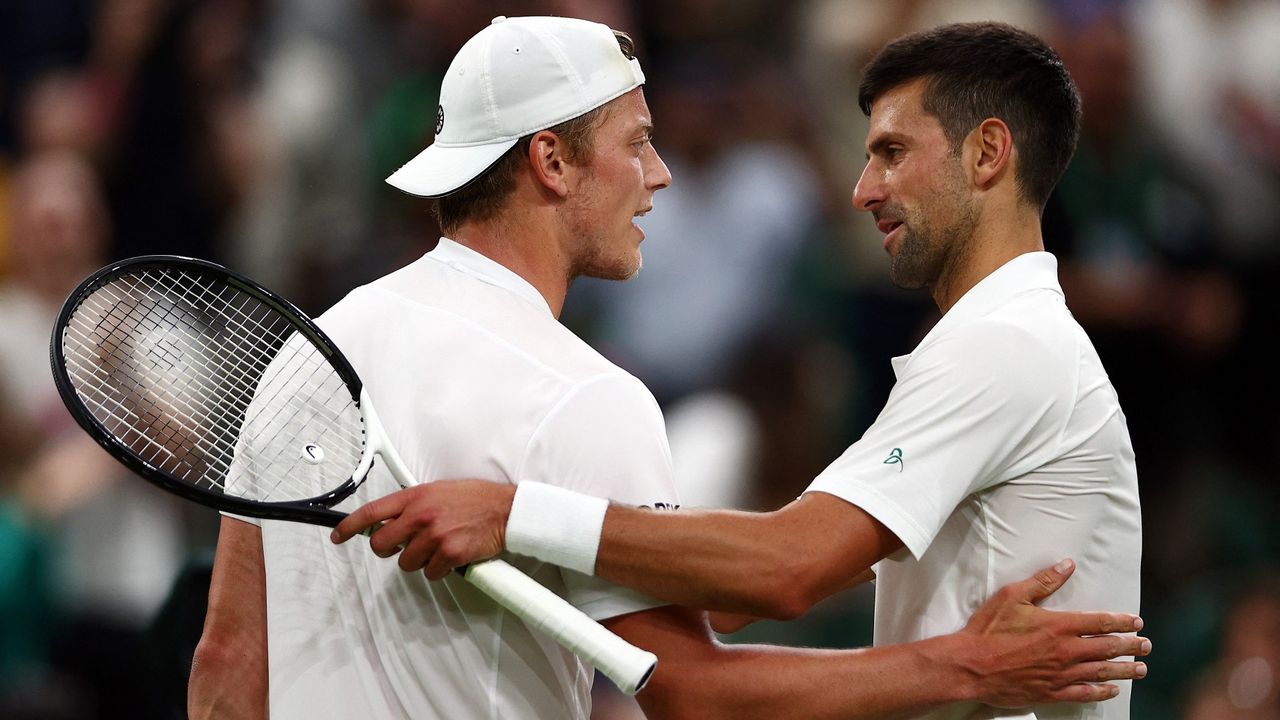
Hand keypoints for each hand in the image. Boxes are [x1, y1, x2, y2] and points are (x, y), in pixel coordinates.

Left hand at [330, 480, 515, 579]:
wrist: (506, 510)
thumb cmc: (476, 499)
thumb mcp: (438, 491)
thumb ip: (413, 504)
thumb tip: (391, 520)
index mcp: (415, 496)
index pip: (372, 512)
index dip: (350, 527)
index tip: (339, 536)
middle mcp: (421, 515)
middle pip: (381, 545)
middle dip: (389, 550)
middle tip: (405, 546)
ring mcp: (434, 536)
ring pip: (406, 563)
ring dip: (420, 561)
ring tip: (439, 547)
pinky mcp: (449, 554)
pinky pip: (431, 573)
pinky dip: (439, 570)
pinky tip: (452, 557)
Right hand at [954, 558, 1149, 706]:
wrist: (971, 666)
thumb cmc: (988, 630)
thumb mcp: (1012, 596)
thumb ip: (1043, 581)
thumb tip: (1067, 565)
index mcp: (1059, 626)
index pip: (1100, 623)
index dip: (1122, 622)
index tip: (1137, 622)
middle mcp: (1066, 651)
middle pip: (1108, 648)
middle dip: (1131, 646)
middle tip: (1146, 646)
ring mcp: (1060, 674)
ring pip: (1101, 672)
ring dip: (1124, 670)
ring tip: (1140, 669)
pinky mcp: (1051, 692)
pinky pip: (1084, 693)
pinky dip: (1101, 692)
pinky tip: (1111, 690)